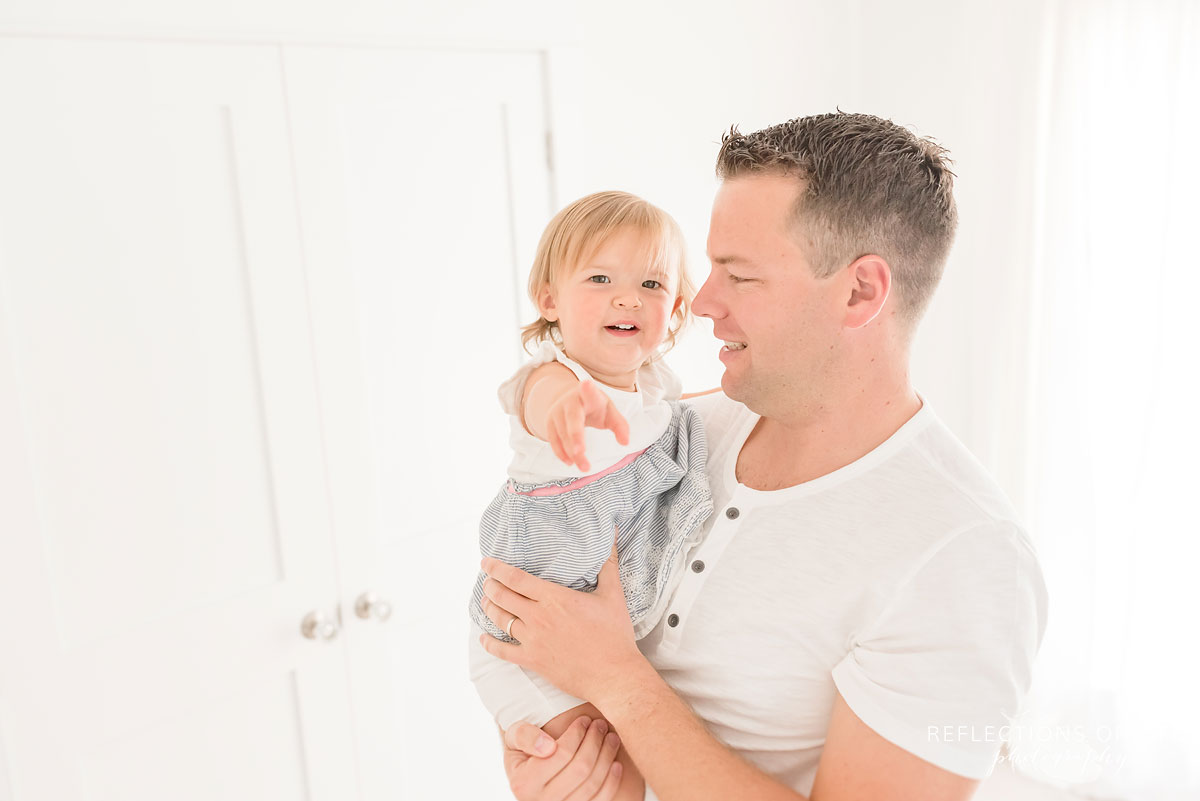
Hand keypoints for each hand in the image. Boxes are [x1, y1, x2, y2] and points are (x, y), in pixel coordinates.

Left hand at [478, 530, 642, 702]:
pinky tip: (484, 638)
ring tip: (486, 601)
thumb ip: (607, 563)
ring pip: (500, 620)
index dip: (497, 568)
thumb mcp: (613, 594)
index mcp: (554, 598)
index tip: (486, 563)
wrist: (614, 675)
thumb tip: (612, 535)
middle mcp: (539, 617)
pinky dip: (490, 644)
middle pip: (502, 597)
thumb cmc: (614, 634)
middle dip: (490, 586)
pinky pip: (503, 652)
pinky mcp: (533, 661)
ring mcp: (533, 640)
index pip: (516, 578)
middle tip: (487, 581)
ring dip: (489, 608)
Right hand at [503, 716, 623, 800]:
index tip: (584, 719)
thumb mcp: (513, 736)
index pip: (560, 754)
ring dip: (606, 758)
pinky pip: (599, 800)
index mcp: (524, 783)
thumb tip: (548, 746)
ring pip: (592, 785)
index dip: (577, 734)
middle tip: (600, 725)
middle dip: (595, 742)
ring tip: (611, 738)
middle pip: (580, 769)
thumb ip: (525, 736)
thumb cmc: (522, 749)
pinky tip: (616, 764)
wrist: (524, 773)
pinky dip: (611, 782)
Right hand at [545, 380, 629, 471]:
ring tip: (584, 467)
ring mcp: (557, 412)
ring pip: (563, 433)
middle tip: (581, 452)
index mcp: (588, 395)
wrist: (570, 399)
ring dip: (572, 452)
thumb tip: (625, 442)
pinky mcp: (549, 423)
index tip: (587, 383)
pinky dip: (561, 452)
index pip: (588, 392)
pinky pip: (553, 439)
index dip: (587, 389)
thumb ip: (620, 425)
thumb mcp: (609, 411)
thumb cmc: (594, 406)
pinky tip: (570, 462)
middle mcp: (570, 401)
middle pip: (573, 418)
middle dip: (576, 436)